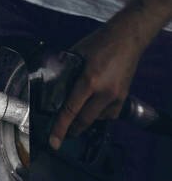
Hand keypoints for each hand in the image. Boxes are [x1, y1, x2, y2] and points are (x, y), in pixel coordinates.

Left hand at [49, 21, 144, 149]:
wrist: (127, 38)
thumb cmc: (99, 43)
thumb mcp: (75, 56)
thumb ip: (64, 72)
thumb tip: (52, 86)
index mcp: (89, 81)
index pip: (71, 110)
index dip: (60, 128)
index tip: (54, 142)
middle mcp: (105, 93)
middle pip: (84, 120)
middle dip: (71, 130)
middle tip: (60, 135)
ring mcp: (117, 96)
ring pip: (97, 119)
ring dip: (85, 121)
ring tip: (74, 120)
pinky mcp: (124, 97)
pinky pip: (109, 114)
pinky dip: (98, 115)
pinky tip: (91, 110)